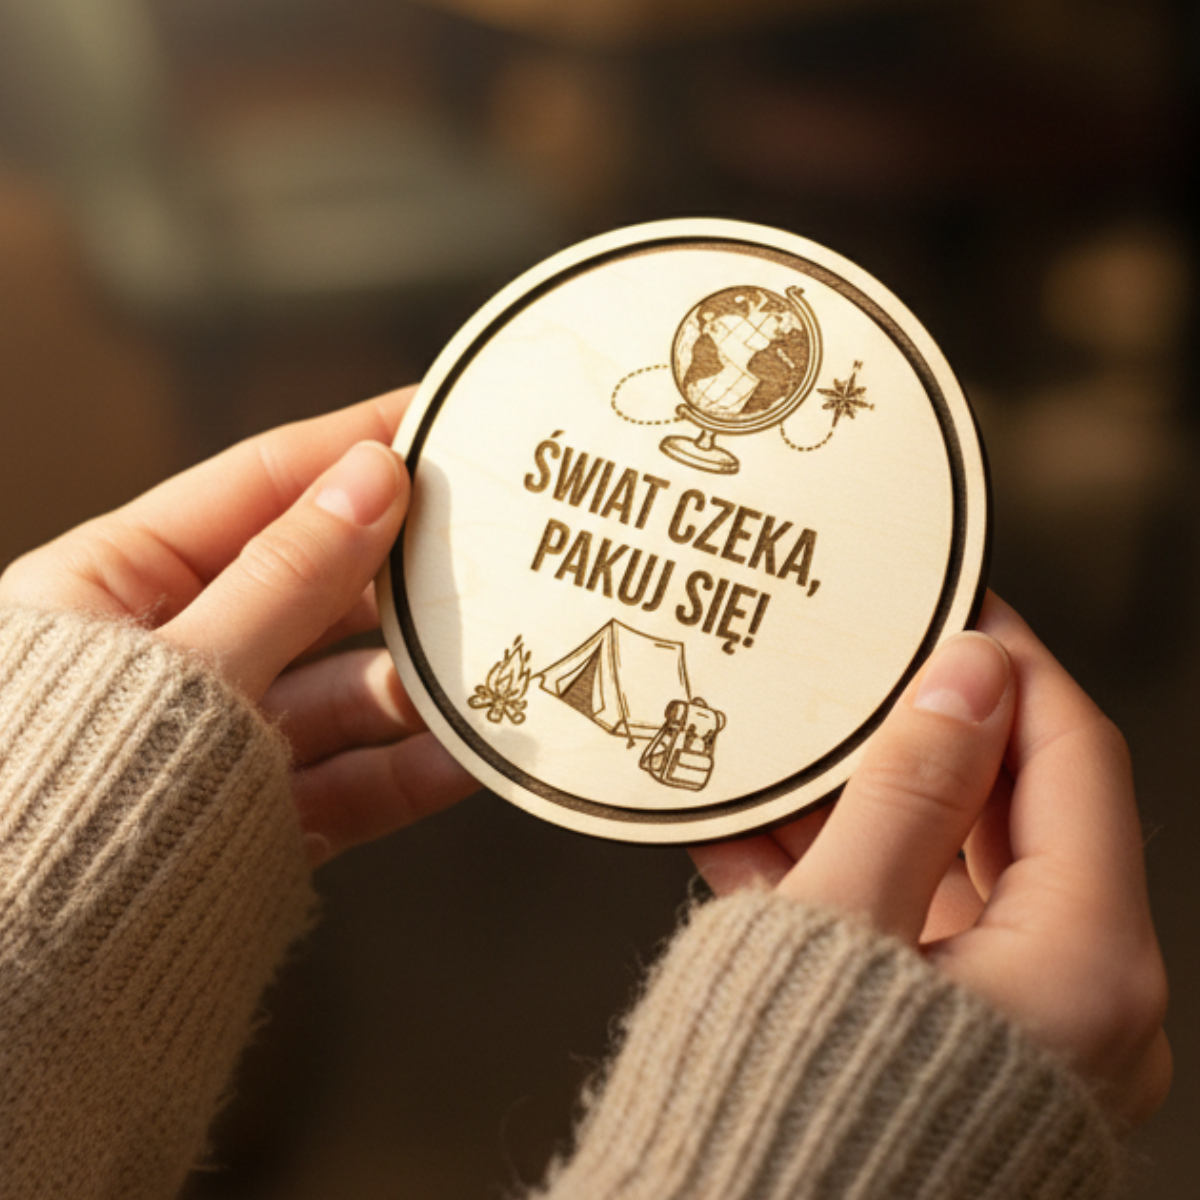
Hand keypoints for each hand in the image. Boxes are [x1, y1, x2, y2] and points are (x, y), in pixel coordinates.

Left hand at [0, 388, 477, 861]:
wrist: (14, 982)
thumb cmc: (51, 792)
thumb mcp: (180, 663)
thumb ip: (286, 575)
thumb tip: (373, 476)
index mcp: (118, 582)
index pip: (258, 484)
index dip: (350, 446)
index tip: (434, 417)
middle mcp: (178, 651)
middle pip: (315, 586)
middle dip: (401, 567)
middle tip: (492, 539)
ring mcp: (224, 737)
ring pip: (343, 688)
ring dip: (419, 678)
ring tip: (495, 657)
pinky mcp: (260, 816)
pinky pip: (348, 779)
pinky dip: (409, 767)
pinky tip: (470, 751)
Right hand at [691, 594, 1169, 1128]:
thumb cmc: (792, 1118)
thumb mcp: (842, 925)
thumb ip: (909, 791)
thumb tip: (971, 676)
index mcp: (1082, 967)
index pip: (1074, 759)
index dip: (1016, 665)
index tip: (963, 602)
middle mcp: (1075, 1003)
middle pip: (1012, 814)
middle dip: (925, 732)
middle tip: (863, 664)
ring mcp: (1011, 1028)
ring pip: (948, 871)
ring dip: (867, 805)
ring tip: (792, 747)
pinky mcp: (948, 1047)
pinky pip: (906, 930)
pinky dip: (843, 878)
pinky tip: (758, 838)